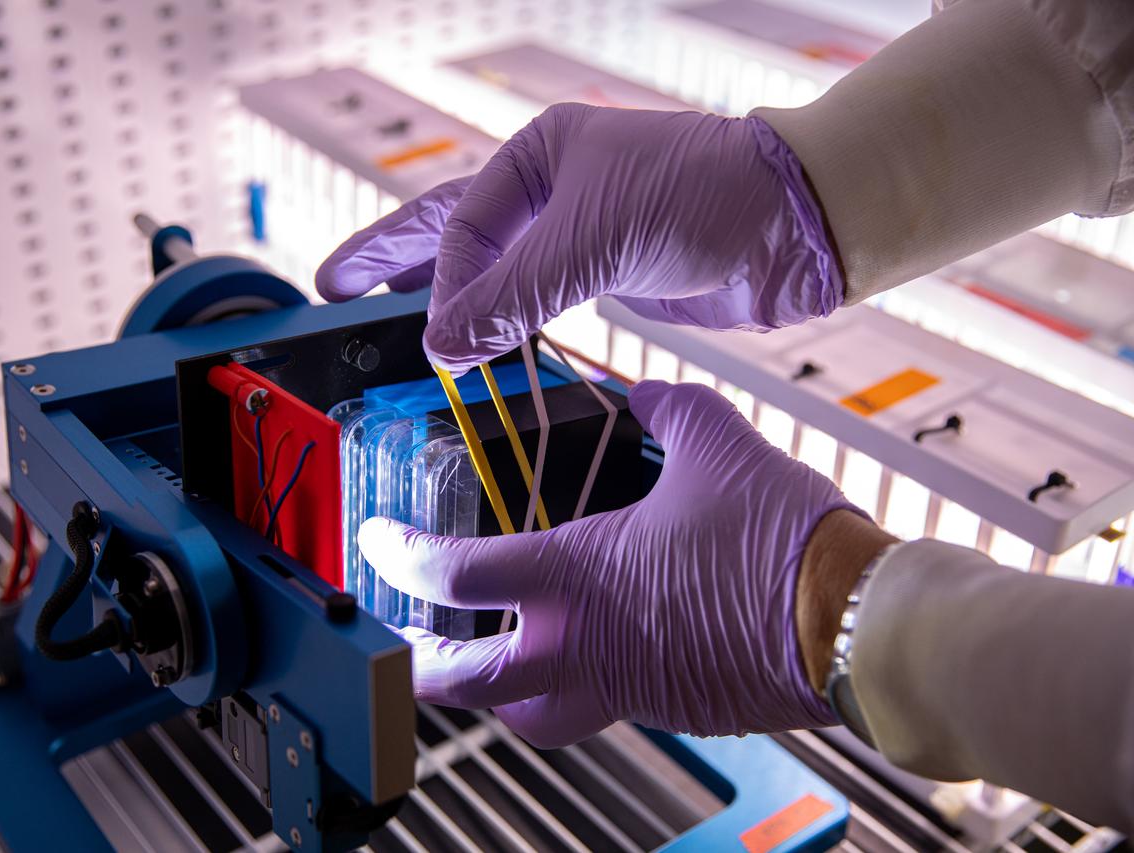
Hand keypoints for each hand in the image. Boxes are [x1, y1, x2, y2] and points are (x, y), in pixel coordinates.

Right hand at [317, 104, 843, 373]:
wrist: (792, 227)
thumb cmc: (702, 197)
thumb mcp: (594, 238)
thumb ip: (514, 293)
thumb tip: (442, 345)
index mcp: (539, 155)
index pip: (462, 227)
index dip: (443, 288)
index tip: (436, 343)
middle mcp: (551, 190)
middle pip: (451, 229)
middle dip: (392, 258)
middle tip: (333, 284)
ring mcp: (577, 234)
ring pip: (491, 270)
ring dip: (444, 297)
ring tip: (388, 316)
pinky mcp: (605, 276)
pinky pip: (533, 302)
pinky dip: (500, 324)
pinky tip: (475, 341)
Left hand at [357, 380, 864, 747]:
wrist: (856, 622)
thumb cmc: (782, 540)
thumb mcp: (716, 442)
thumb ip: (667, 408)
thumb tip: (646, 393)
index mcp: (578, 578)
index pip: (454, 577)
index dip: (398, 558)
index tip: (376, 544)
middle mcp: (587, 645)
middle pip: (466, 687)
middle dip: (417, 670)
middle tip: (401, 645)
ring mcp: (626, 688)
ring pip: (532, 715)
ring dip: (498, 691)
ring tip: (492, 659)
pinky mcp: (669, 707)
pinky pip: (603, 706)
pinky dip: (582, 681)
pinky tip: (604, 640)